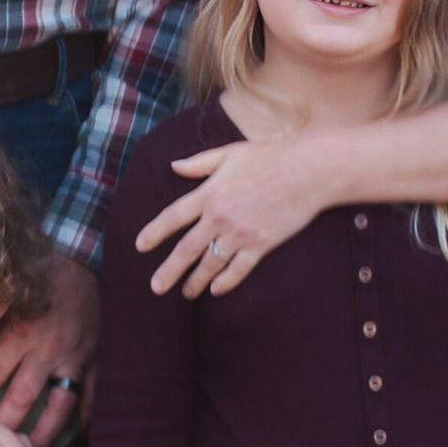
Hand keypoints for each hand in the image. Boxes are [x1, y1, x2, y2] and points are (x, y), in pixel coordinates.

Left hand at [0, 255, 99, 442]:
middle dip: (2, 424)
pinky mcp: (95, 359)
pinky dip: (89, 416)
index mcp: (21, 332)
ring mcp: (75, 357)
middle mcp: (47, 349)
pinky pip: (93, 394)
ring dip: (43, 431)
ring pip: (58, 404)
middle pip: (21, 396)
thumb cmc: (38, 281)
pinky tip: (83, 436)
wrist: (82, 264)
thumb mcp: (6, 300)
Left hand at [135, 135, 334, 297]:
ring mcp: (240, 234)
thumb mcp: (229, 153)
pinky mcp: (261, 245)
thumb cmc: (270, 157)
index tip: (140, 246)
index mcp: (209, 193)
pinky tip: (215, 290)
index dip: (154, 233)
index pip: (172, 217)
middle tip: (156, 287)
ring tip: (186, 293)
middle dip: (169, 271)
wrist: (307, 171)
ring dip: (195, 281)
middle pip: (186, 249)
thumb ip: (199, 163)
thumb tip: (174, 166)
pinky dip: (225, 282)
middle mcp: (220, 217)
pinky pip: (238, 270)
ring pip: (210, 264)